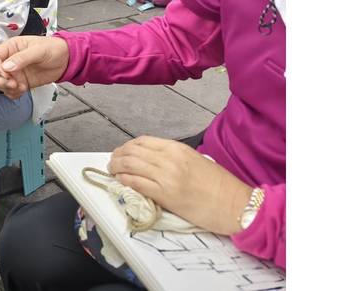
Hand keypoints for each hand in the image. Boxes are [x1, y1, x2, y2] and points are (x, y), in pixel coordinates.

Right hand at [0, 36, 69, 99]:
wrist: (66, 60)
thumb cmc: (53, 49)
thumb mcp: (38, 51)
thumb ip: (22, 58)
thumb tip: (6, 67)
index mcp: (10, 47)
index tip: (6, 74)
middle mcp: (9, 60)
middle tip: (13, 84)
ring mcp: (14, 72)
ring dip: (7, 89)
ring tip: (22, 88)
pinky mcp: (20, 82)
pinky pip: (9, 91)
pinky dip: (13, 94)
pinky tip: (23, 91)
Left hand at [108, 136, 253, 234]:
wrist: (235, 205)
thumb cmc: (220, 185)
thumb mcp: (196, 160)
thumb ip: (174, 157)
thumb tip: (153, 161)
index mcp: (177, 148)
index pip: (143, 141)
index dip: (128, 146)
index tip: (122, 151)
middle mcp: (169, 159)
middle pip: (133, 152)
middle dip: (118, 156)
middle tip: (112, 162)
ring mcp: (166, 176)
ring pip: (131, 166)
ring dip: (117, 167)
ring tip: (112, 171)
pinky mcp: (165, 195)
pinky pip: (137, 184)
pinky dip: (124, 181)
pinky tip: (120, 181)